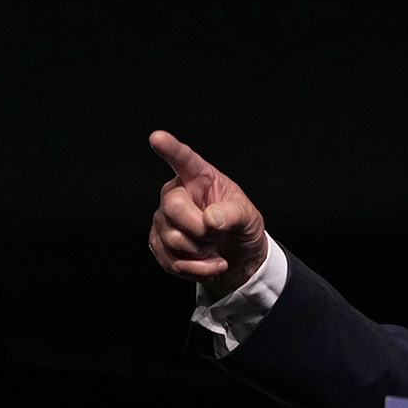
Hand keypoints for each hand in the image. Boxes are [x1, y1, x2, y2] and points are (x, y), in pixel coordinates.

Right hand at [147, 130, 267, 295]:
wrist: (238, 259)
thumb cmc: (242, 229)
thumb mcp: (249, 218)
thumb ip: (233, 214)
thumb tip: (211, 219)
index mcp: (199, 179)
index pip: (184, 161)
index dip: (171, 149)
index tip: (158, 138)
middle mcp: (176, 194)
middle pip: (173, 207)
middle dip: (200, 229)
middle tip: (217, 234)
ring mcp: (163, 220)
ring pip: (173, 238)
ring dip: (202, 252)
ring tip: (214, 248)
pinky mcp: (158, 244)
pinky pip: (171, 260)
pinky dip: (197, 269)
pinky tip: (210, 263)